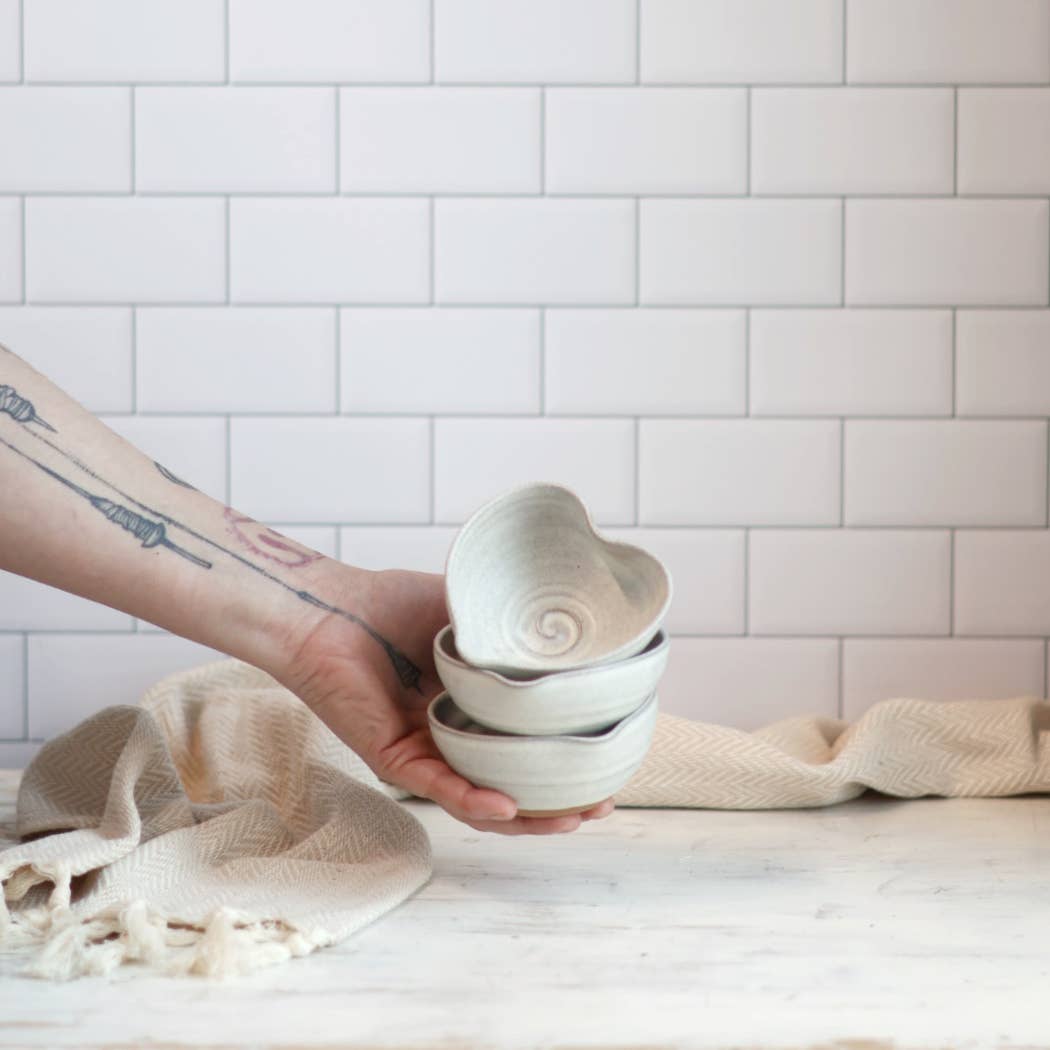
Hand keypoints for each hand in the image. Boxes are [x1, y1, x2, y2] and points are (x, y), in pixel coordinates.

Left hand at [277, 563, 614, 834]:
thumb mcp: (469, 612)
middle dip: (558, 804)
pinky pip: (437, 785)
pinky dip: (473, 799)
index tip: (611, 762)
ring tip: (569, 819)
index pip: (526, 747)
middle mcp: (452, 737)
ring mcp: (425, 752)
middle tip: (601, 805)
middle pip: (511, 785)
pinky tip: (508, 805)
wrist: (331, 606)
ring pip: (479, 801)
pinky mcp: (393, 757)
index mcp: (472, 708)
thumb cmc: (392, 604)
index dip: (567, 761)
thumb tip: (568, 625)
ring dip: (526, 818)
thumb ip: (510, 625)